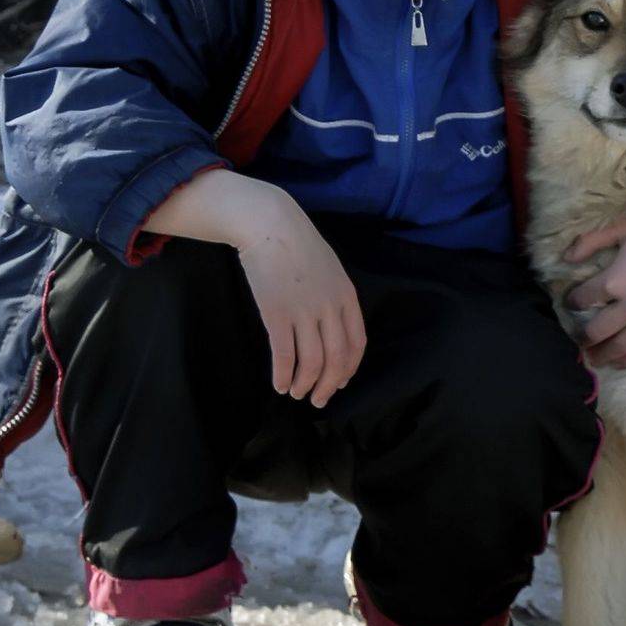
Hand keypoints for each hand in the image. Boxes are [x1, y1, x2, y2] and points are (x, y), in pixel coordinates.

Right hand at [235, 196, 365, 408]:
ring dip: (305, 384)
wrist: (269, 224)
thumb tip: (330, 328)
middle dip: (328, 385)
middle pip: (337, 359)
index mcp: (346, 297)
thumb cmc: (297, 245)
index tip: (339, 383)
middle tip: (318, 400)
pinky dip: (284, 375)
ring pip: (312, 362)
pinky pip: (285, 355)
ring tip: (296, 393)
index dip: (349, 369)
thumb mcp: (329, 269)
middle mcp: (330, 307)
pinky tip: (280, 384)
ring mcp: (304, 311)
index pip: (356, 344)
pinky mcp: (277, 314)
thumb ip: (334, 298)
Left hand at [562, 205, 625, 368]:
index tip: (569, 304)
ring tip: (593, 359)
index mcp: (616, 280)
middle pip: (597, 330)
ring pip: (620, 347)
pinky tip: (619, 363)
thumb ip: (590, 242)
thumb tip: (565, 258)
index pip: (583, 299)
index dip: (572, 302)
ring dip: (603, 355)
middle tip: (576, 341)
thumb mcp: (622, 229)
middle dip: (582, 337)